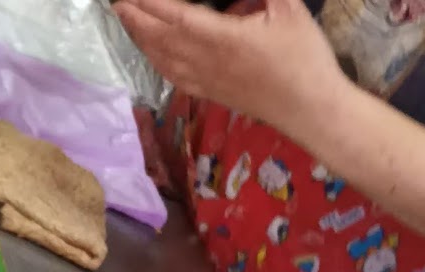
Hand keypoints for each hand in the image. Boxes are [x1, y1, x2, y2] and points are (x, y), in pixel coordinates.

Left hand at [114, 0, 346, 141]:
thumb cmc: (303, 58)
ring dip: (140, 39)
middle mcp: (205, 61)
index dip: (149, 4)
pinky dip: (156, 61)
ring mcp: (204, 80)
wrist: (309, 108)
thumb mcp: (289, 9)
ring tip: (127, 21)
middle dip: (135, 19)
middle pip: (159, 38)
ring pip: (161, 59)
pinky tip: (151, 53)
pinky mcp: (209, 93)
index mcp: (221, 38)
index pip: (175, 17)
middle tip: (116, 3)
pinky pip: (173, 77)